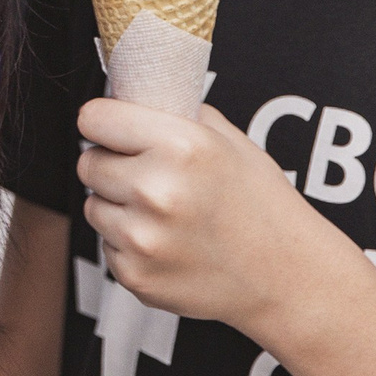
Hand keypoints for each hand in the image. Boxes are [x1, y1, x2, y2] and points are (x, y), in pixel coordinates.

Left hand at [76, 97, 356, 338]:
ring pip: (93, 206)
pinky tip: (168, 244)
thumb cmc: (262, 205)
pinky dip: (129, 244)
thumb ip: (175, 114)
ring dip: (117, 207)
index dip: (104, 123)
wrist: (287, 276)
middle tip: (147, 176)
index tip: (113, 131)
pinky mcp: (136, 276)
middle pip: (87, 163)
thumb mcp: (229, 140)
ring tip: (163, 214)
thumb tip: (129, 98)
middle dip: (112, 165)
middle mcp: (156, 191)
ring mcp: (143, 238)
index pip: (94, 118)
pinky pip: (107, 246)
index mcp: (180, 146)